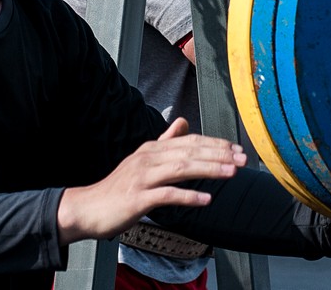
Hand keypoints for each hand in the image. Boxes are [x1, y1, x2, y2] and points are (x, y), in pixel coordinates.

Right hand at [55, 117, 246, 244]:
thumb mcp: (142, 159)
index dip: (215, 143)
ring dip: (209, 170)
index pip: (190, 141)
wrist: (87, 208)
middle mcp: (148, 158)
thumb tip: (183, 122)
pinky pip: (166, 195)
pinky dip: (187, 196)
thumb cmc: (119, 187)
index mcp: (152, 148)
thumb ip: (165, 141)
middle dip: (219, 154)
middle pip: (189, 152)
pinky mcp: (137, 198)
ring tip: (231, 173)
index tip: (237, 149)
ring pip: (181, 169)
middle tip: (243, 159)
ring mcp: (142, 177)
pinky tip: (206, 200)